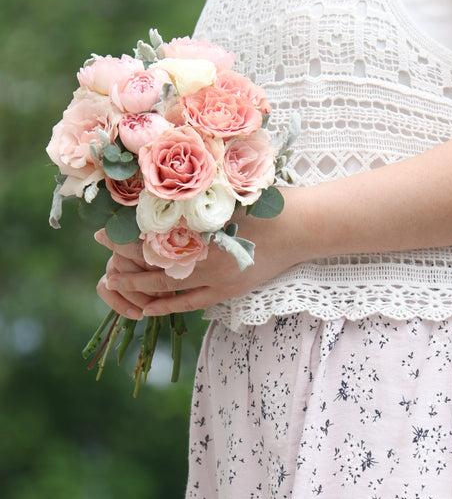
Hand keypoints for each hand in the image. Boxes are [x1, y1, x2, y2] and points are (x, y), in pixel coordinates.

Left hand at [95, 189, 306, 316]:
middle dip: (124, 258)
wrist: (303, 226)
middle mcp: (205, 254)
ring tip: (114, 282)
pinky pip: (192, 302)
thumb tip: (159, 194)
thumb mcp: (228, 191)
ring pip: (167, 284)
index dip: (124, 236)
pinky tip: (149, 308)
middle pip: (153, 260)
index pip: (151, 236)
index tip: (102, 231)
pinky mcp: (229, 290)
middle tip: (103, 253)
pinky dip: (169, 305)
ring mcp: (217, 276)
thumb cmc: (269, 201)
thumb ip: (195, 197)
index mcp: (202, 228)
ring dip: (139, 283)